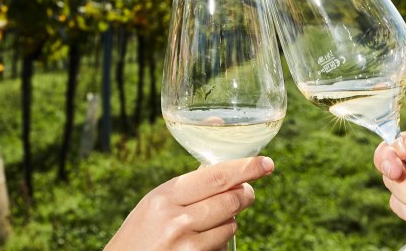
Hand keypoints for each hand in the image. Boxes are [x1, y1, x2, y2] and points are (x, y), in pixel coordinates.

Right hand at [105, 156, 274, 250]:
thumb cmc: (140, 235)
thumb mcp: (155, 204)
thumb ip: (188, 188)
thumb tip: (228, 167)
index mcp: (165, 196)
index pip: (216, 176)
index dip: (246, 168)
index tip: (265, 164)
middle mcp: (176, 219)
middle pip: (231, 200)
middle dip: (245, 194)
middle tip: (247, 192)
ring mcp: (186, 245)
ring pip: (231, 225)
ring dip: (229, 221)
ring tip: (209, 223)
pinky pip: (222, 246)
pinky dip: (219, 242)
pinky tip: (200, 243)